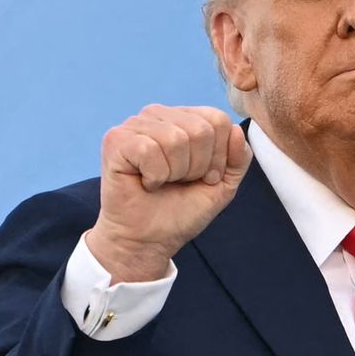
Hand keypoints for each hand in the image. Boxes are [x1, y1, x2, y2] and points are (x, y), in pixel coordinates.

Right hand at [86, 105, 250, 281]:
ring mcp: (134, 125)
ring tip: (161, 182)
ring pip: (176, 139)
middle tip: (179, 182)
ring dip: (174, 173)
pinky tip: (145, 182)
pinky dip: (154, 176)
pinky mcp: (115, 140)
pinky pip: (149, 150)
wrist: (148, 240)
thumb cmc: (181, 211)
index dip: (218, 157)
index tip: (201, 178)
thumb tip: (236, 130)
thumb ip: (239, 158)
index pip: (217, 119)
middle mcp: (158, 115)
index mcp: (183, 118)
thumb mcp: (222, 185)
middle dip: (197, 167)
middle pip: (200, 130)